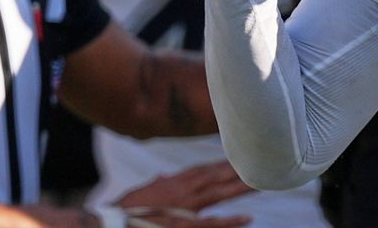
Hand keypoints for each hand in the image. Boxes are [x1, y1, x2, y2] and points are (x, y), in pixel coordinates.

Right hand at [113, 159, 252, 226]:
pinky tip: (247, 218)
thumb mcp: (142, 191)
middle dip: (236, 168)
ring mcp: (186, 207)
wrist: (116, 222)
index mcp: (174, 182)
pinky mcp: (185, 225)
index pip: (203, 169)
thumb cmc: (125, 209)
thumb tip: (163, 177)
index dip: (221, 163)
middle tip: (258, 160)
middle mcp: (184, 189)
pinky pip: (213, 222)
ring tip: (261, 181)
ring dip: (240, 187)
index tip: (237, 157)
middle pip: (216, 175)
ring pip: (220, 193)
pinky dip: (230, 221)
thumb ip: (157, 183)